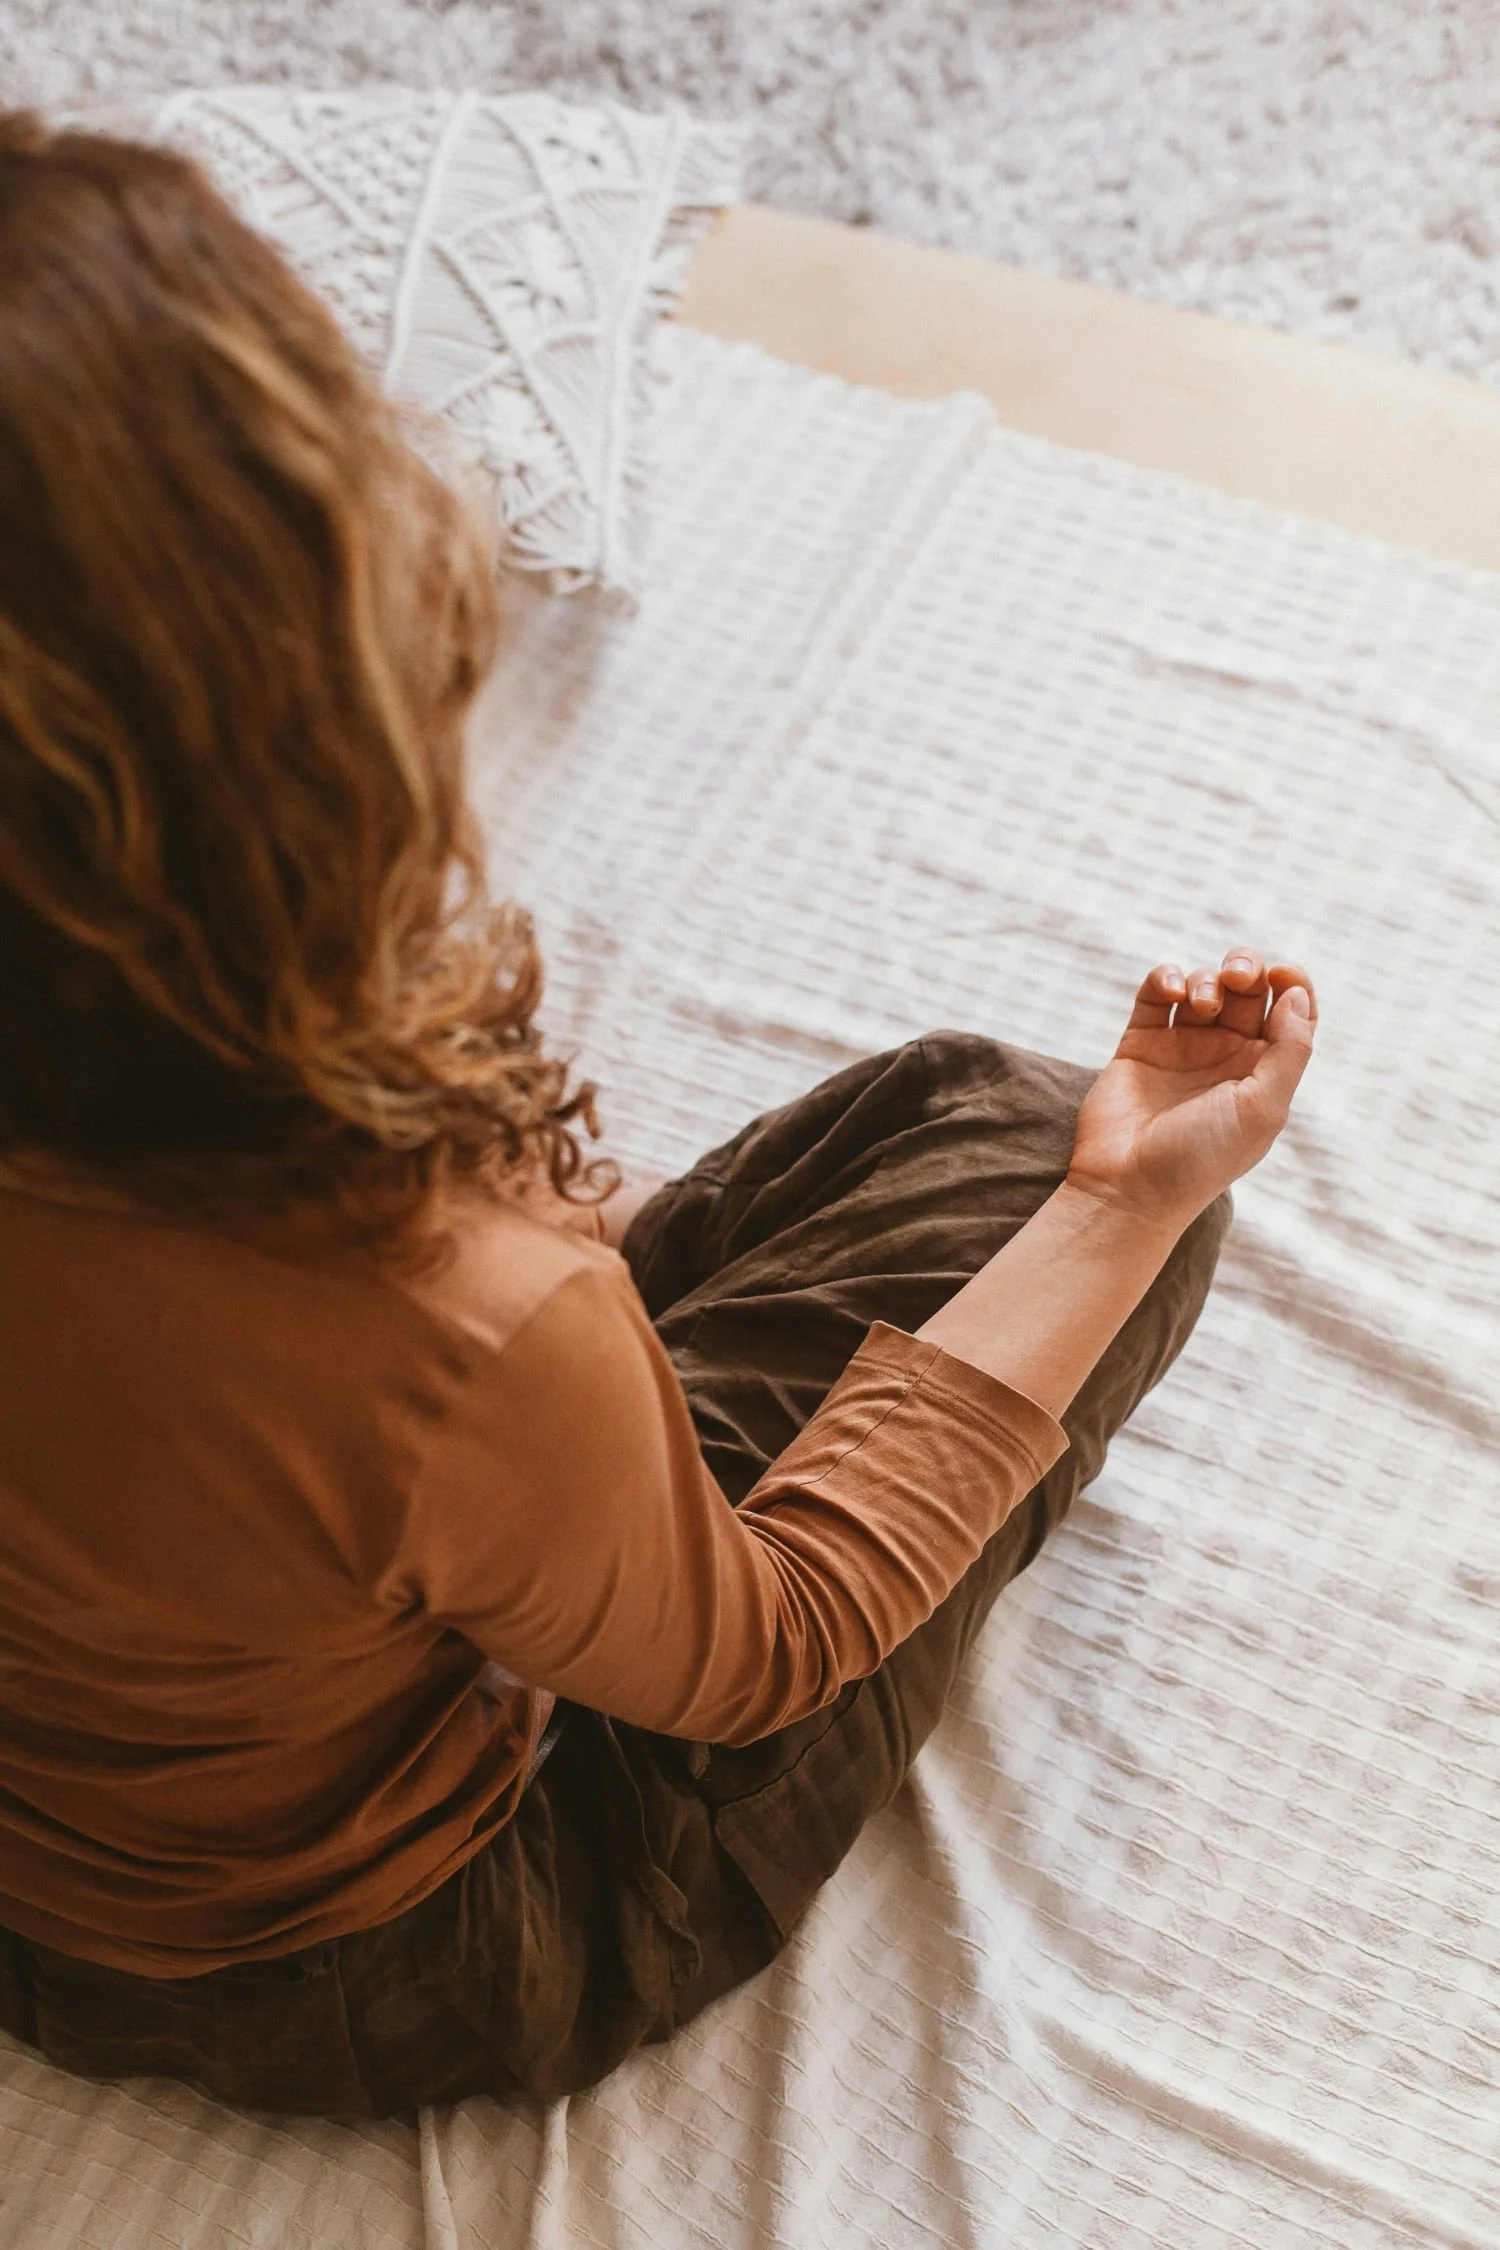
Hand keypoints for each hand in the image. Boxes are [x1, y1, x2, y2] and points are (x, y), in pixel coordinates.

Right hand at [1065, 948, 1317, 1230]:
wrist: (1130, 1185)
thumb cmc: (1202, 1157)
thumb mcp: (1263, 1108)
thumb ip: (1289, 1050)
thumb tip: (1295, 994)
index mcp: (1263, 1072)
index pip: (1291, 1013)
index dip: (1293, 984)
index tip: (1282, 976)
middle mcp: (1225, 1056)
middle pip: (1247, 989)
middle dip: (1247, 970)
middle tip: (1238, 978)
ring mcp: (1182, 1048)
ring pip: (1204, 985)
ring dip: (1208, 979)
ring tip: (1201, 1005)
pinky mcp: (1140, 1043)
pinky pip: (1157, 994)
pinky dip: (1166, 978)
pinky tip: (1173, 990)